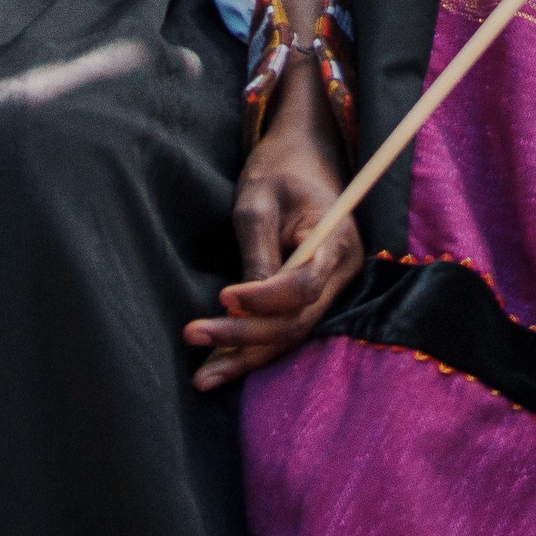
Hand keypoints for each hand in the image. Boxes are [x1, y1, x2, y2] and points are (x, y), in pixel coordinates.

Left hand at [186, 75, 359, 390]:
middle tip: (194, 335)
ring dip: (245, 356)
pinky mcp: (310, 299)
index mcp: (337, 240)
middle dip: (245, 336)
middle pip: (296, 322)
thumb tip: (242, 306)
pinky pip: (285, 330)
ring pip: (290, 335)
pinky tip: (219, 366)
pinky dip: (253, 349)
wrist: (301, 158)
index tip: (223, 298)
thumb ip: (256, 251)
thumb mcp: (258, 200)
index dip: (265, 299)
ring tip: (202, 377)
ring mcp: (329, 290)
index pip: (305, 285)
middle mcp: (341, 273)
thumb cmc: (278, 170)